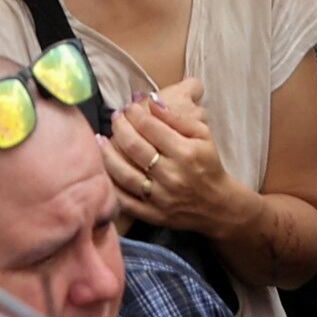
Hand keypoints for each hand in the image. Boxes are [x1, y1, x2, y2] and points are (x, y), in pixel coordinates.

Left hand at [105, 82, 231, 226]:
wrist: (216, 205)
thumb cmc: (208, 163)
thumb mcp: (203, 134)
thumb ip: (177, 117)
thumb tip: (152, 101)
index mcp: (185, 152)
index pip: (151, 127)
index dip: (135, 113)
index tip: (129, 106)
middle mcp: (171, 175)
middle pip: (134, 147)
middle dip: (120, 127)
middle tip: (115, 117)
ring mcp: (159, 197)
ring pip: (124, 173)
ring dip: (108, 153)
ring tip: (100, 139)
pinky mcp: (152, 214)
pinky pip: (124, 200)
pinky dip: (110, 183)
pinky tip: (103, 168)